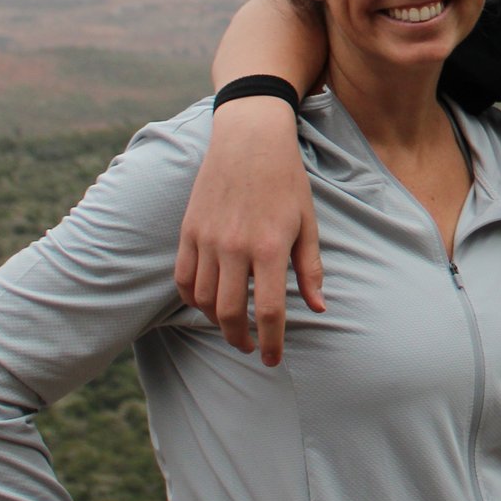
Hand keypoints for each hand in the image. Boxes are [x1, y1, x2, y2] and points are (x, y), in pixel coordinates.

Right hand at [174, 97, 323, 364]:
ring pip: (202, 300)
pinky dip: (192, 299)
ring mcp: (206, 240)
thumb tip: (318, 308)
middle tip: (251, 348)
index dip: (271, 343)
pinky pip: (183, 278)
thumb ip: (310, 269)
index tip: (272, 360)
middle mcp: (234, 247)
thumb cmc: (286, 180)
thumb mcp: (308, 222)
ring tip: (232, 327)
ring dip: (216, 322)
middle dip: (240, 339)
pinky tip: (207, 304)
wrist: (249, 139)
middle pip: (229, 313)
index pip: (267, 311)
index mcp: (269, 247)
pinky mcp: (188, 231)